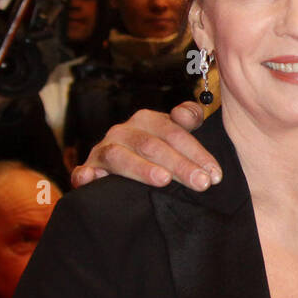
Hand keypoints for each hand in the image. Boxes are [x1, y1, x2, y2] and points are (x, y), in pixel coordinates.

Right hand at [71, 102, 219, 190]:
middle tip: (201, 183)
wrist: (126, 166)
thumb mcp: (176, 133)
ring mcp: (104, 150)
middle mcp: (124, 131)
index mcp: (147, 120)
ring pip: (120, 156)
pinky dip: (85, 175)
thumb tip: (188, 115)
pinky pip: (83, 172)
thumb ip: (189, 118)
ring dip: (142, 168)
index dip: (196, 152)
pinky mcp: (88, 170)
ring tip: (164, 180)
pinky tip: (91, 180)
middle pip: (152, 145)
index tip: (215, 174)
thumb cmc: (159, 151)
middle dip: (179, 165)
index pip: (174, 132)